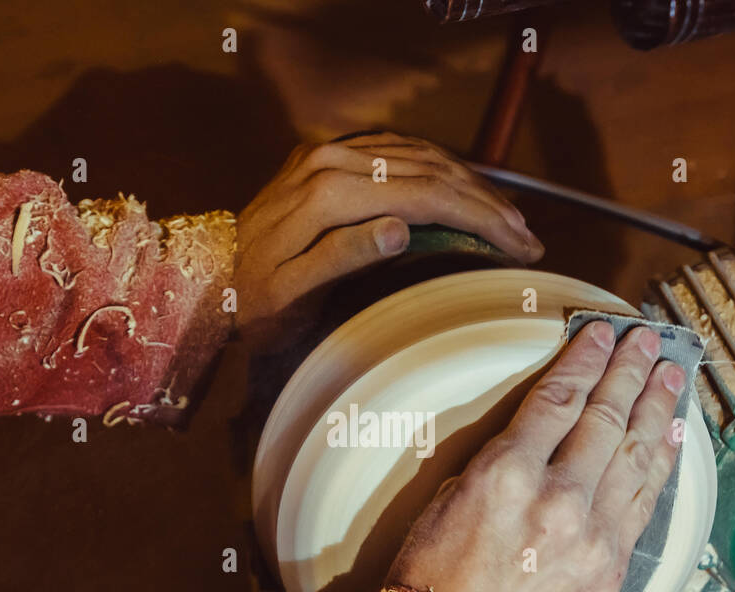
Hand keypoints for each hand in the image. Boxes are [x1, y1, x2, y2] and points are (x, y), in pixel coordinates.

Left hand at [233, 132, 542, 346]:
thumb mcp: (292, 295)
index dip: (480, 221)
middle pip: (431, 171)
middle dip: (487, 204)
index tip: (519, 247)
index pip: (425, 197)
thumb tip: (402, 228)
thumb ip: (344, 258)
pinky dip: (437, 166)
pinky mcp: (327, 155)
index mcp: (328, 194)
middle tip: (528, 239)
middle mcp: (332, 161)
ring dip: (470, 183)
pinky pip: (397, 148)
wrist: (206, 275)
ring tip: (508, 218)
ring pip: (419, 154)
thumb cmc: (251, 299)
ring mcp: (330, 152)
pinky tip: (461, 188)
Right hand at [385, 322, 685, 591]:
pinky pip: (643, 504)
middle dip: (628, 371)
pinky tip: (670, 436)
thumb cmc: (432, 584)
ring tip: (671, 373)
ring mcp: (592, 536)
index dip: (583, 359)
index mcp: (506, 475)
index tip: (600, 333)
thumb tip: (538, 445)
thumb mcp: (447, 503)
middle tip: (645, 341)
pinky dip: (660, 464)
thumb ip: (500, 467)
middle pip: (605, 418)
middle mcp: (557, 498)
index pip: (558, 399)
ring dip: (656, 408)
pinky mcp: (611, 570)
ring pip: (635, 455)